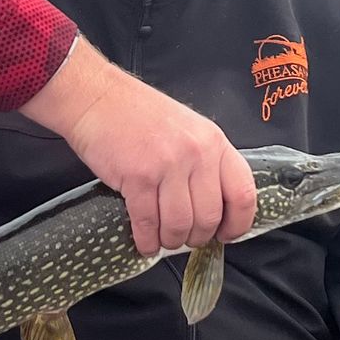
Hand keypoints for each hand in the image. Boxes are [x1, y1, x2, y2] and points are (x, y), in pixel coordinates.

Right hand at [21, 38, 257, 255]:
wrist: (96, 97)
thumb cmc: (137, 114)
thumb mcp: (188, 129)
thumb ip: (204, 163)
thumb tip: (213, 208)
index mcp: (214, 141)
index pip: (243, 193)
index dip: (238, 223)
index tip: (226, 234)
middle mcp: (196, 153)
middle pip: (209, 216)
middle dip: (197, 237)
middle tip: (185, 238)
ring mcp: (167, 165)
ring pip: (179, 225)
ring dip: (171, 240)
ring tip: (162, 238)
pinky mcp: (138, 177)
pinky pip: (148, 223)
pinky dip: (147, 240)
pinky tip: (144, 242)